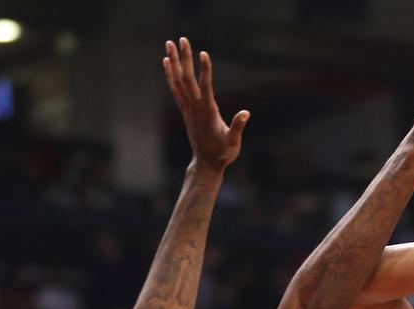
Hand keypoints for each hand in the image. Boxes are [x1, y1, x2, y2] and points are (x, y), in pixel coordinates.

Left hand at [163, 38, 249, 169]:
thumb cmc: (223, 154)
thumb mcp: (233, 143)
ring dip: (174, 61)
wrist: (206, 164)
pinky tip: (168, 62)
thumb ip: (237, 127)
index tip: (203, 53)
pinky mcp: (186, 111)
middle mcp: (195, 108)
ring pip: (178, 81)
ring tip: (169, 43)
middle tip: (182, 38)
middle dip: (185, 58)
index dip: (205, 70)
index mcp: (208, 112)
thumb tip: (245, 113)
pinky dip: (170, 75)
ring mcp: (188, 109)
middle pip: (187, 79)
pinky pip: (175, 89)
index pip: (205, 87)